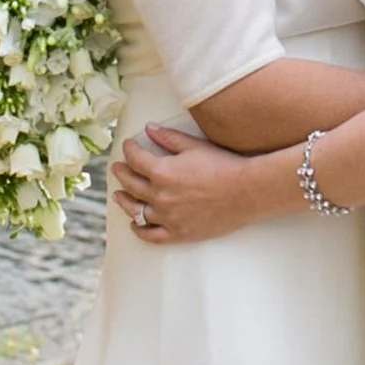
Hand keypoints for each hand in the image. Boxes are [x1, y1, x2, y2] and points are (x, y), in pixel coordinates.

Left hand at [112, 120, 266, 246]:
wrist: (247, 192)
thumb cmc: (224, 166)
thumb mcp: (195, 146)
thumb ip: (168, 138)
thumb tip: (148, 128)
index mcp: (162, 172)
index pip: (135, 159)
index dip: (129, 150)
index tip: (128, 146)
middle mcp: (160, 196)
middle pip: (131, 184)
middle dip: (121, 173)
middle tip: (117, 168)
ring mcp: (168, 217)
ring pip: (136, 210)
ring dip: (124, 201)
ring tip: (118, 195)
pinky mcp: (179, 233)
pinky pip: (151, 235)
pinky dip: (139, 230)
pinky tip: (134, 224)